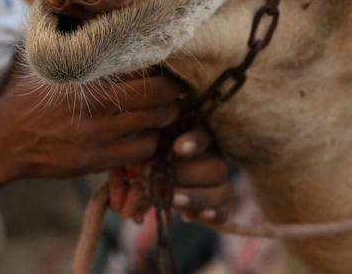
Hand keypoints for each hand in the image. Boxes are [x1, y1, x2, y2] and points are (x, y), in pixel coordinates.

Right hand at [0, 66, 182, 180]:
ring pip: (156, 128)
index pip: (144, 74)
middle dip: (171, 95)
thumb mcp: (54, 66)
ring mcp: (99, 138)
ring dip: (163, 121)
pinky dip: (149, 144)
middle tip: (173, 90)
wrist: (6, 139)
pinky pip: (141, 153)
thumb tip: (109, 23)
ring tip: (160, 113)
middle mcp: (97, 108)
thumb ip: (82, 51)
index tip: (168, 68)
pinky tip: (143, 135)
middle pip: (158, 100)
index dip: (164, 72)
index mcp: (88, 79)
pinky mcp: (98, 162)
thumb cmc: (32, 96)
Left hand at [108, 125, 232, 224]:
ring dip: (196, 197)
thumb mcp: (135, 154)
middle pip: (215, 166)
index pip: (203, 134)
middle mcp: (213, 155)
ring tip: (172, 201)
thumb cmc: (141, 156)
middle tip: (160, 181)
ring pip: (223, 189)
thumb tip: (125, 186)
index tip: (177, 148)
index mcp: (195, 135)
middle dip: (187, 175)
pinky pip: (225, 211)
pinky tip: (194, 217)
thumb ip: (130, 163)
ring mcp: (219, 180)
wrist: (149, 174)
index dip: (194, 141)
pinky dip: (212, 215)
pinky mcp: (220, 203)